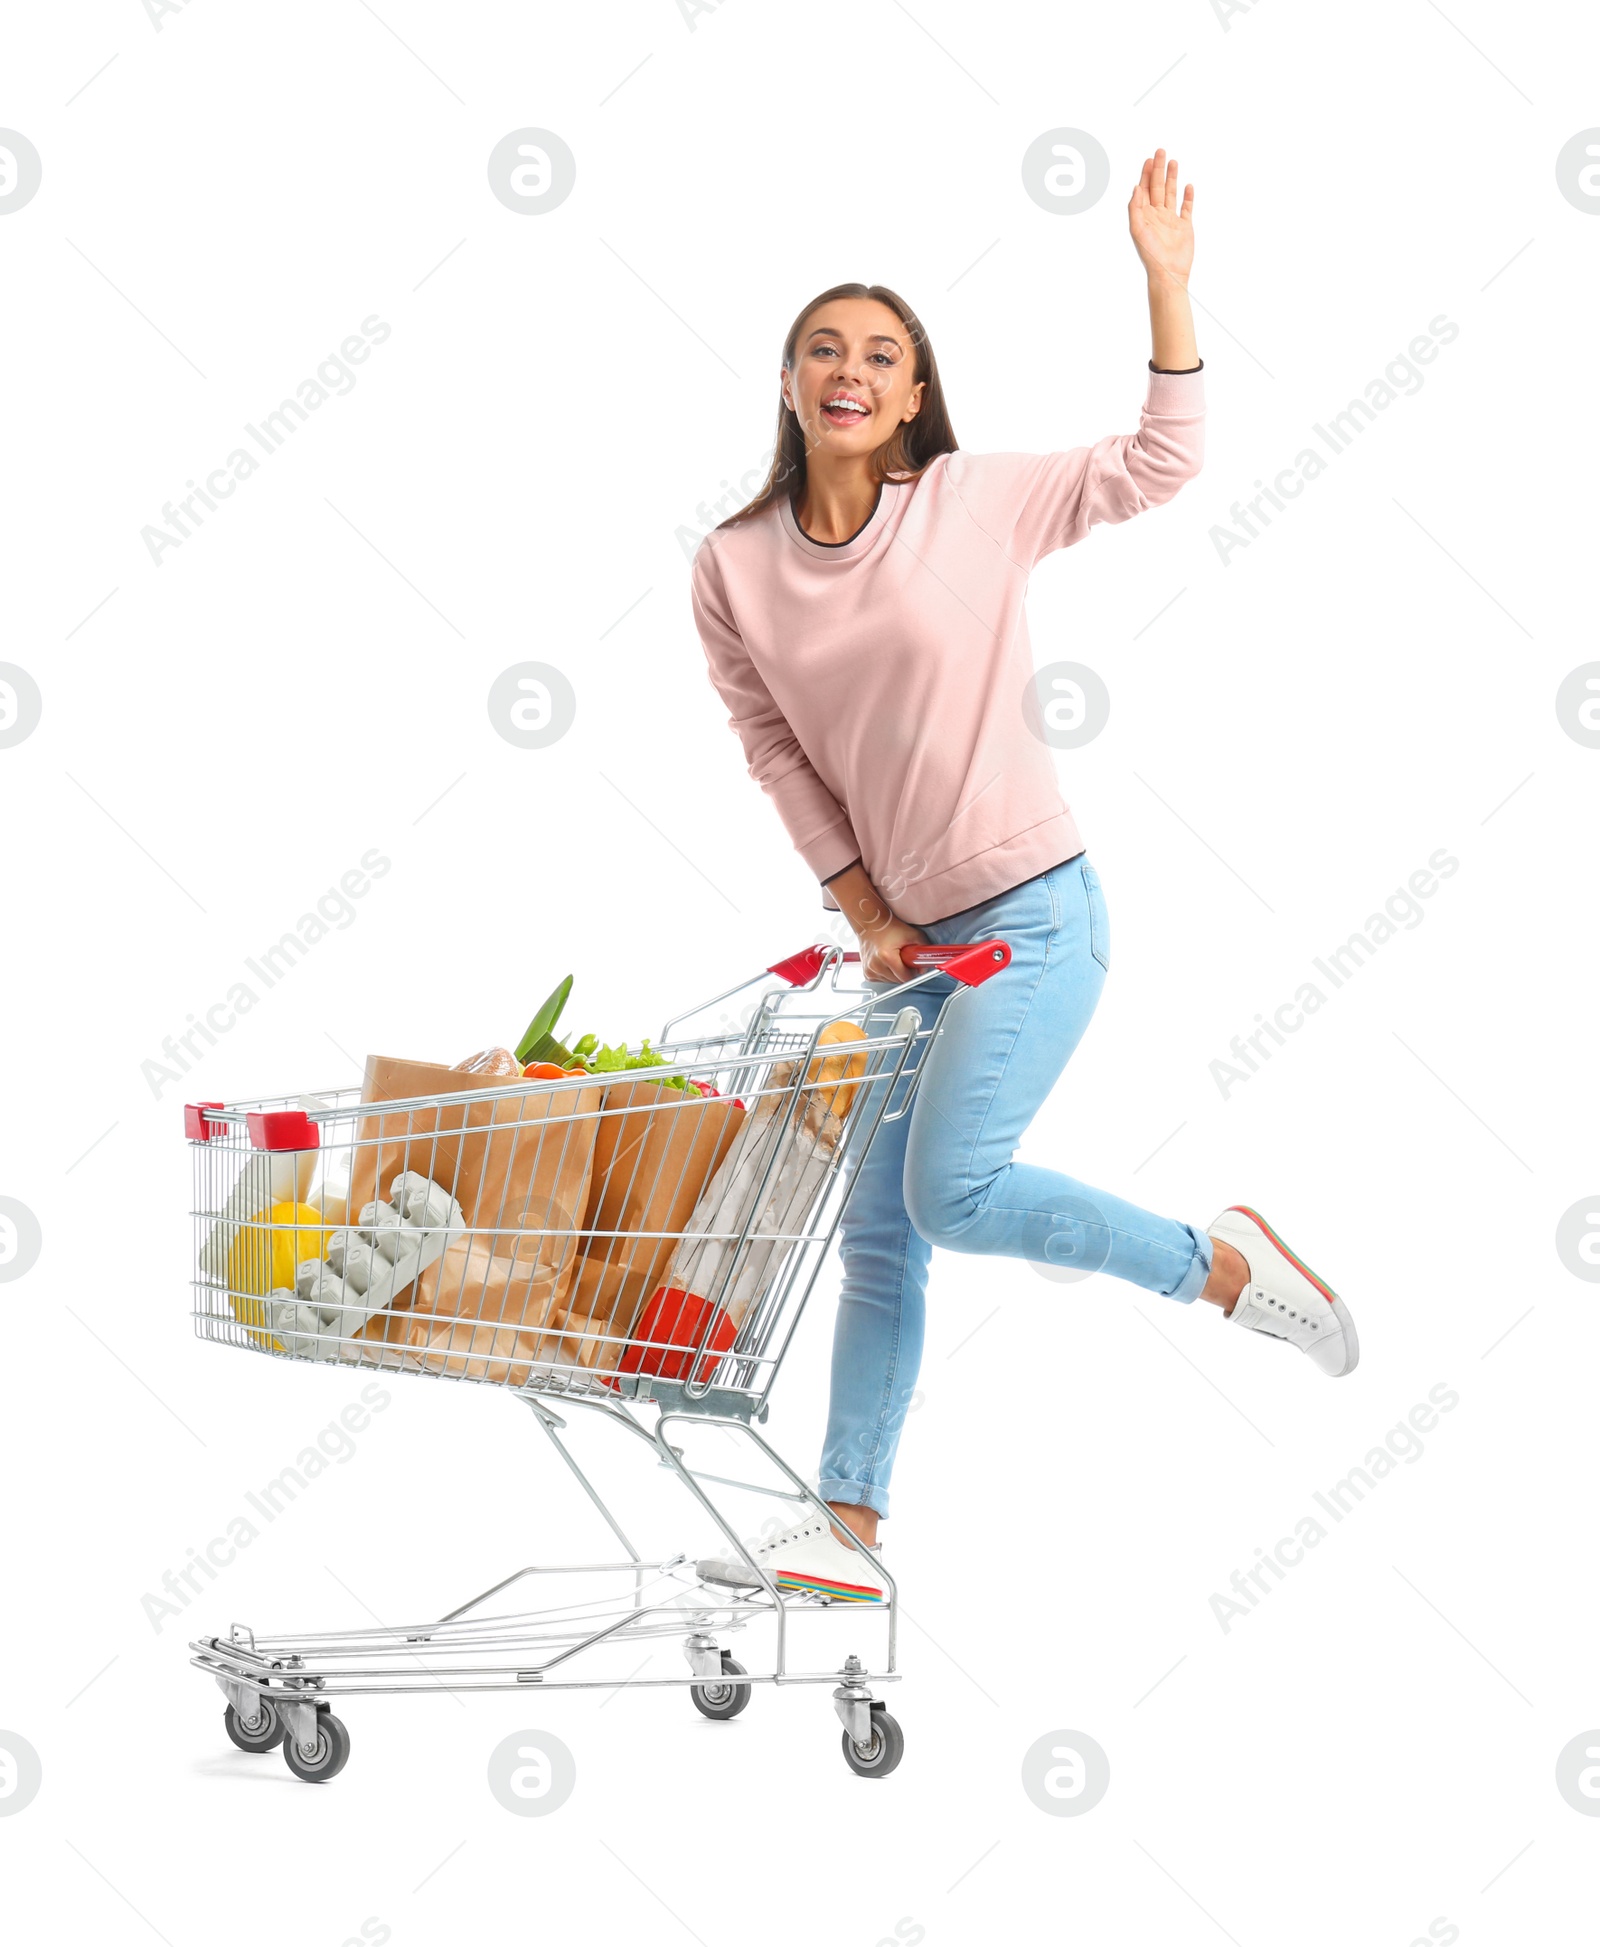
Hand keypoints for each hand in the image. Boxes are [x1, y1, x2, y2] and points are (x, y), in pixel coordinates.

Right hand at [857, 914, 928, 983]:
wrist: (870, 923)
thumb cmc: (889, 927)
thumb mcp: (912, 935)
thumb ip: (923, 951)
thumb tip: (924, 968)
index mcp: (887, 957)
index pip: (905, 978)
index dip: (912, 972)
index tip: (911, 964)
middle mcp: (876, 965)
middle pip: (898, 981)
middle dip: (903, 972)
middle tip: (903, 958)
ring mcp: (869, 970)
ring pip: (890, 981)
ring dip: (895, 973)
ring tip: (893, 958)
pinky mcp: (866, 972)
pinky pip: (882, 979)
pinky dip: (886, 973)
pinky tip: (885, 962)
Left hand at [1128, 148, 1193, 287]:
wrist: (1168, 272)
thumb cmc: (1150, 254)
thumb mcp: (1137, 230)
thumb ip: (1135, 208)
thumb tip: (1135, 187)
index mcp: (1145, 216)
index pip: (1145, 190)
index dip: (1146, 174)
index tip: (1149, 159)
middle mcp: (1157, 216)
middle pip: (1158, 187)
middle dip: (1159, 169)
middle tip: (1161, 151)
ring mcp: (1171, 220)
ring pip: (1171, 193)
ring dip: (1172, 178)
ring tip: (1174, 162)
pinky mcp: (1185, 227)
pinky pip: (1187, 208)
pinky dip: (1188, 197)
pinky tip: (1188, 186)